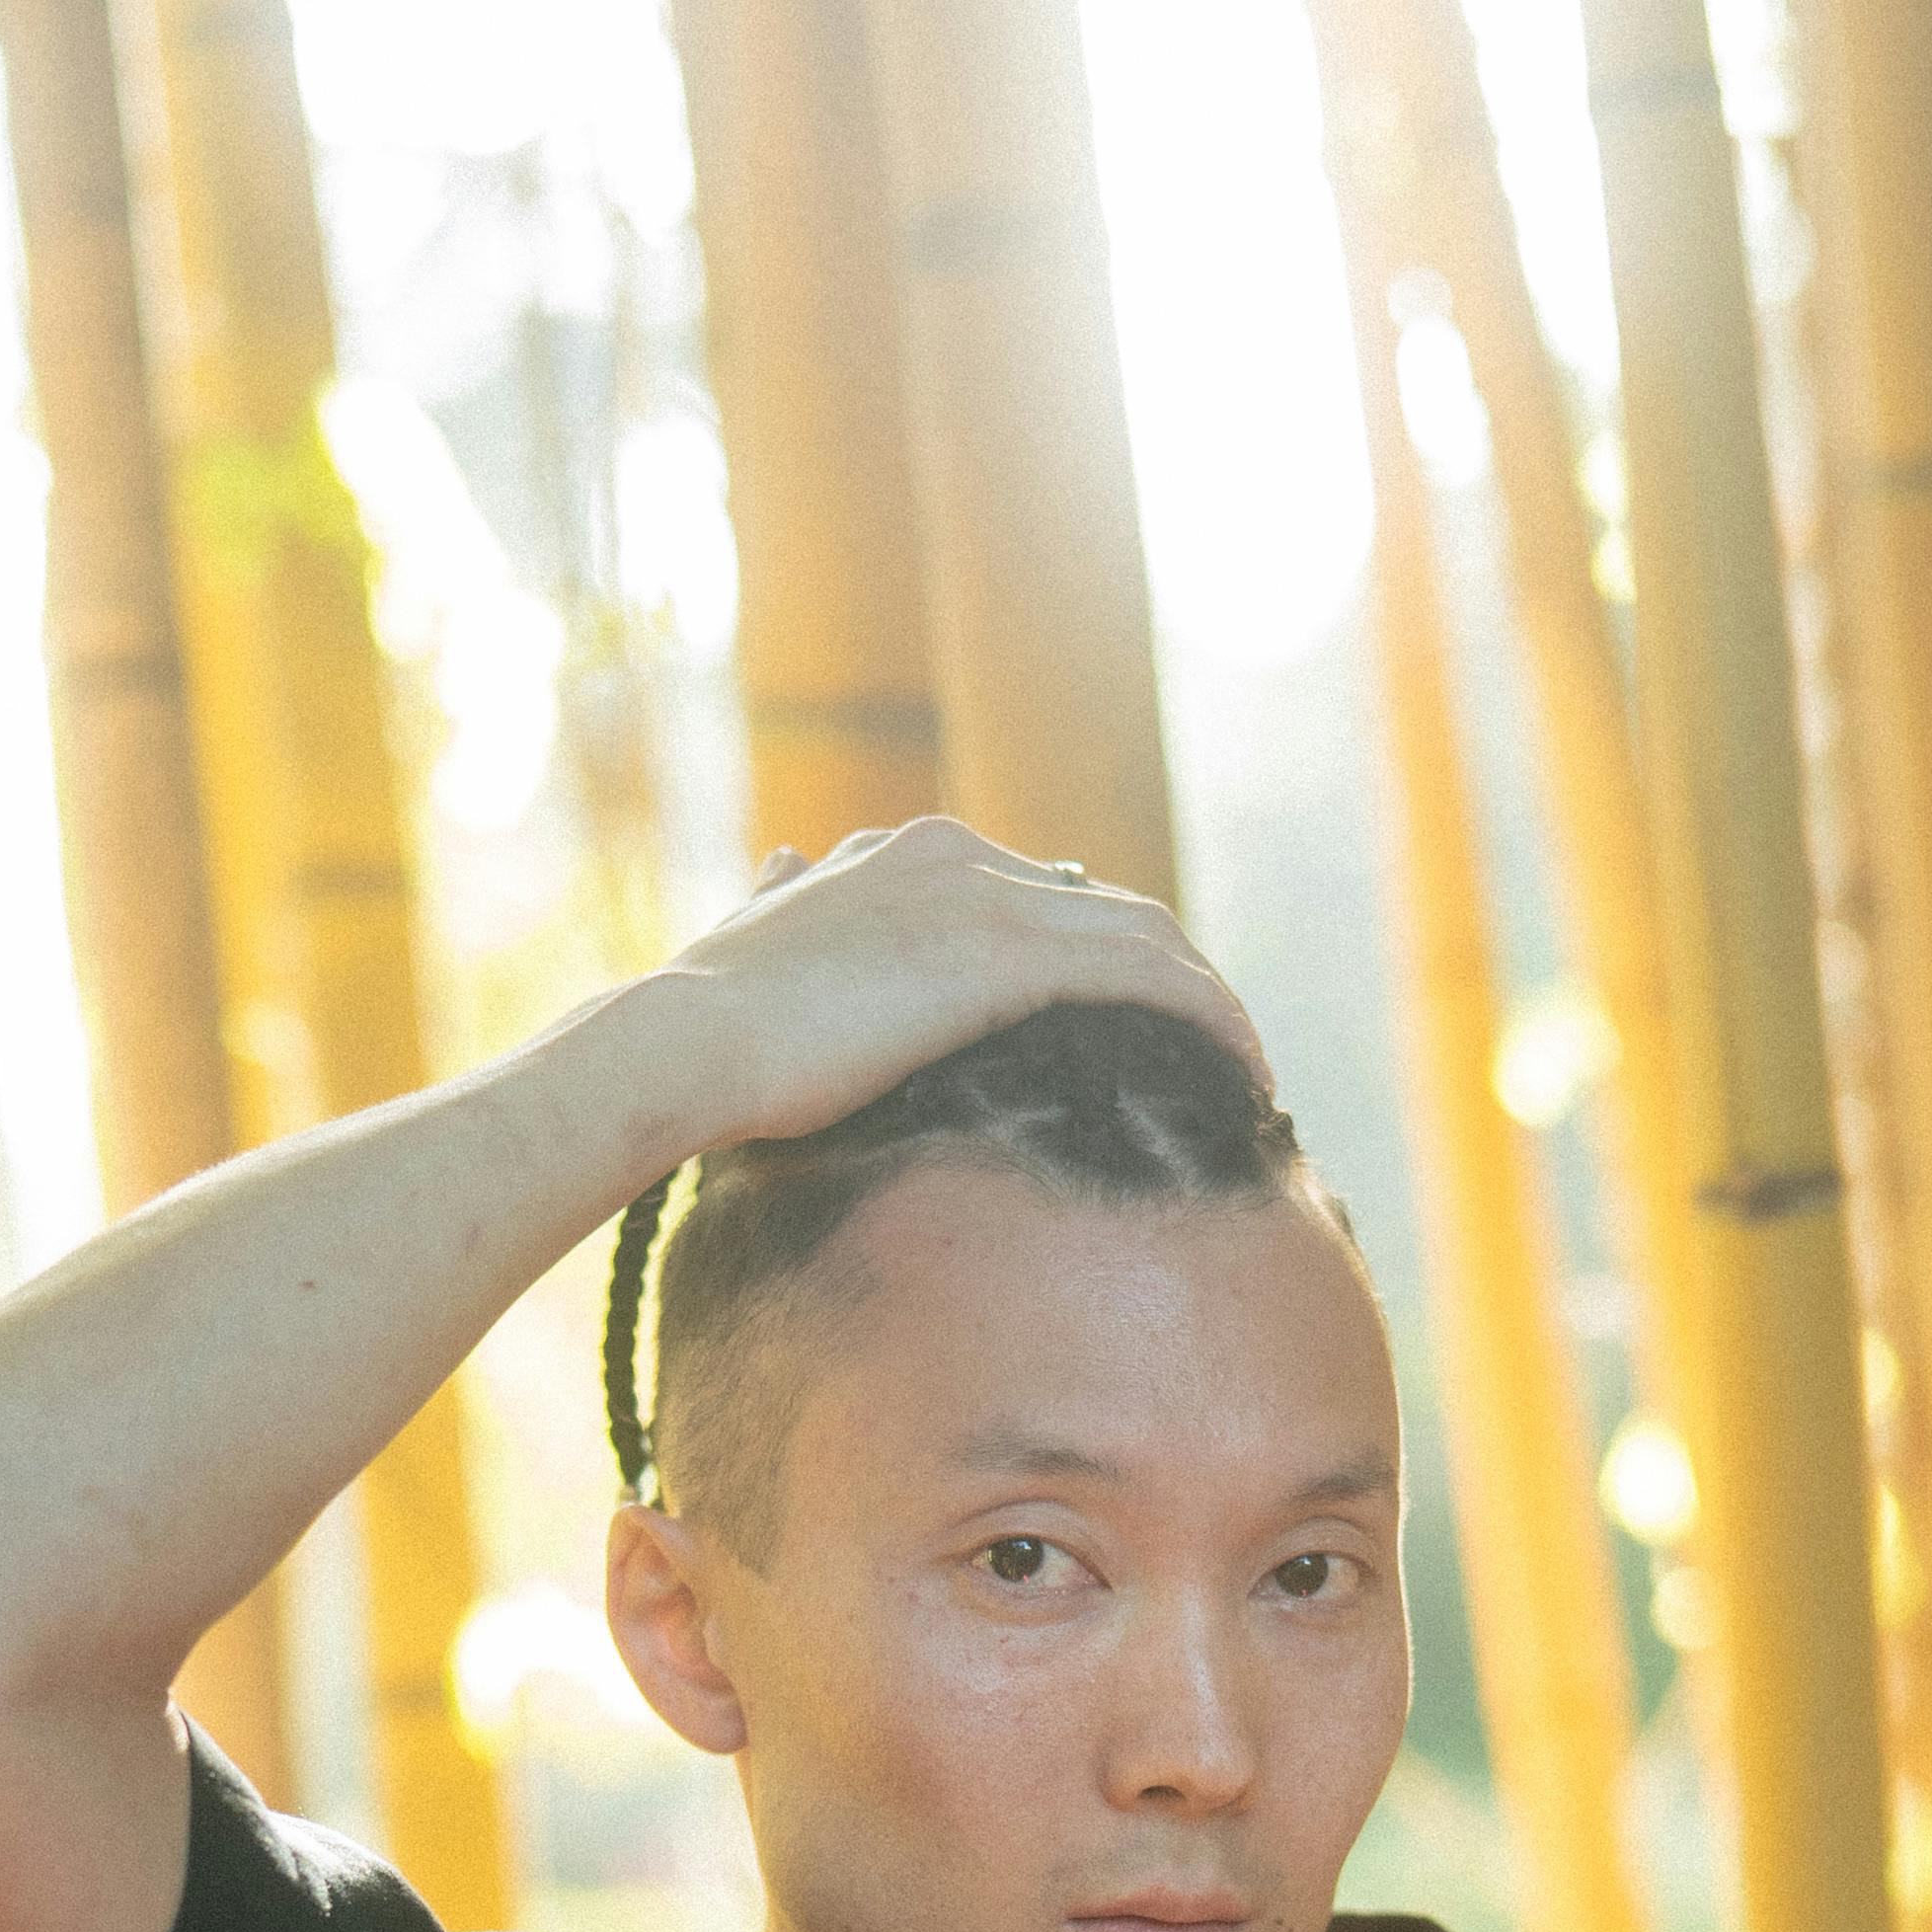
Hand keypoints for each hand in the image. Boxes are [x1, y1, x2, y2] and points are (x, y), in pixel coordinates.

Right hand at [647, 815, 1267, 1158]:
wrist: (680, 1044)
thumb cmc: (704, 1029)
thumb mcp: (753, 943)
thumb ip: (785, 907)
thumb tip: (780, 871)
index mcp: (909, 857)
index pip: (1046, 896)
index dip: (1105, 958)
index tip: (1136, 1027)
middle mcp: (958, 856)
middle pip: (1112, 912)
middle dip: (1176, 980)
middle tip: (1218, 1056)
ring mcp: (983, 899)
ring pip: (1148, 938)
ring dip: (1212, 1005)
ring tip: (1250, 1074)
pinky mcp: (1004, 955)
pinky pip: (1148, 978)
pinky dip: (1209, 1019)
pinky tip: (1244, 1072)